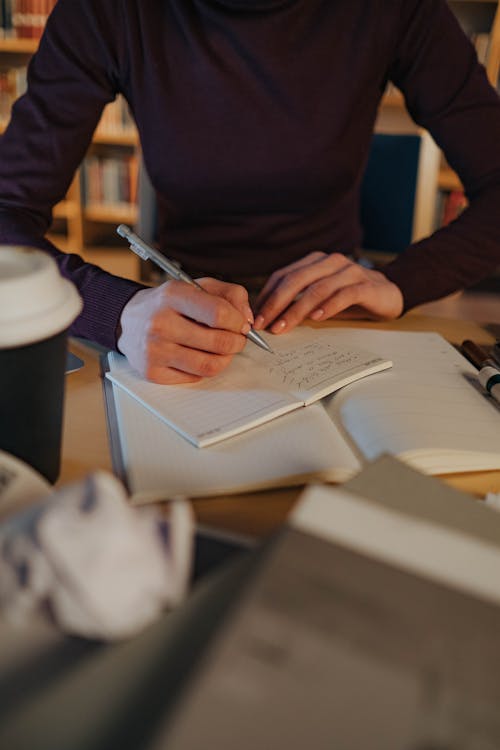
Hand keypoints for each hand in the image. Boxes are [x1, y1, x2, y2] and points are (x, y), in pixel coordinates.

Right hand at [117, 278, 252, 383]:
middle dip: (237, 342)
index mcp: (173, 296)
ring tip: (222, 349)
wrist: (127, 320)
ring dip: (225, 359)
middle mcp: (160, 323)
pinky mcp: (153, 372)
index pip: (219, 314)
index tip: (241, 324)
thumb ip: (229, 294)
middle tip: (236, 339)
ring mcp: (155, 350)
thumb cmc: (168, 304)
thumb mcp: (197, 286)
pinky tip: (200, 356)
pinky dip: (204, 369)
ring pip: (210, 365)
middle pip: (219, 342)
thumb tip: (247, 319)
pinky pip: (194, 377)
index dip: (239, 322)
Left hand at [254, 252, 403, 332]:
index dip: (266, 296)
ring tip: (283, 326)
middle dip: (276, 304)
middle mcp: (330, 262)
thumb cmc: (349, 298)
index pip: (283, 276)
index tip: (254, 317)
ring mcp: (349, 271)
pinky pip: (343, 294)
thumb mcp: (320, 298)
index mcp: (314, 262)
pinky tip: (316, 318)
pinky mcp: (366, 285)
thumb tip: (267, 318)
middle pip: (295, 280)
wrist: (390, 293)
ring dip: (297, 310)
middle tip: (263, 324)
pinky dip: (328, 306)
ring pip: (317, 289)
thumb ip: (297, 302)